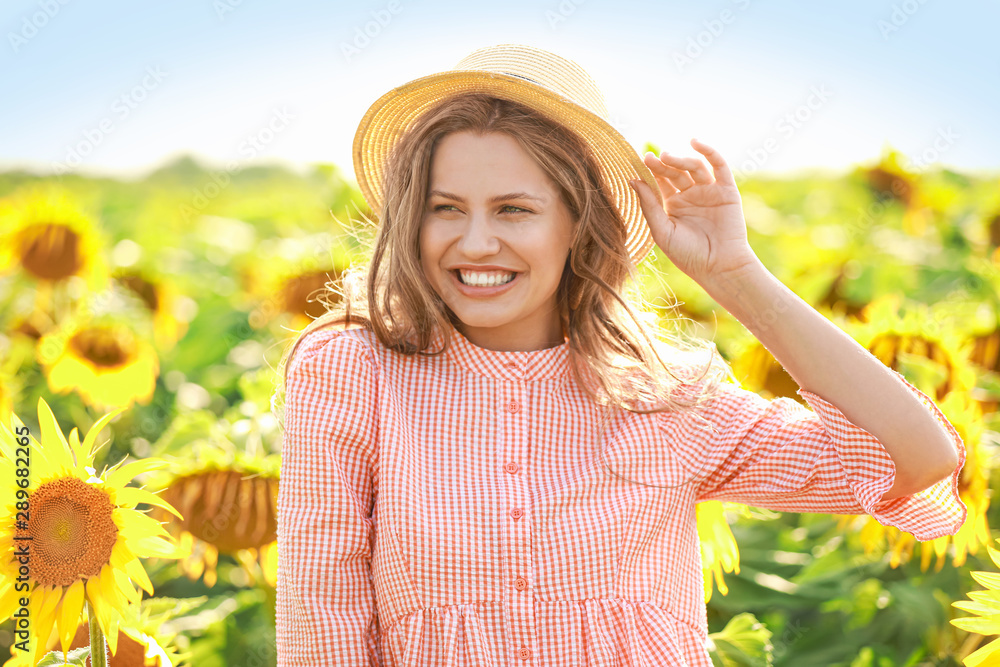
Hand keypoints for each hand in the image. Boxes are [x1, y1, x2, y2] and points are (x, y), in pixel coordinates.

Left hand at [629, 139, 759, 285]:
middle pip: (675, 172)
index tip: (640, 161)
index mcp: (673, 205)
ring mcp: (709, 191)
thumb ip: (649, 205)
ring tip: (667, 156)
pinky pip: (719, 166)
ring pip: (694, 167)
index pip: (661, 181)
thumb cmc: (688, 255)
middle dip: (663, 164)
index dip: (651, 170)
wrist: (718, 267)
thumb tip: (633, 180)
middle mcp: (691, 195)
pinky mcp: (726, 190)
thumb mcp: (662, 231)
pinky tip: (696, 142)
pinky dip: (709, 152)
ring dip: (680, 159)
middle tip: (651, 158)